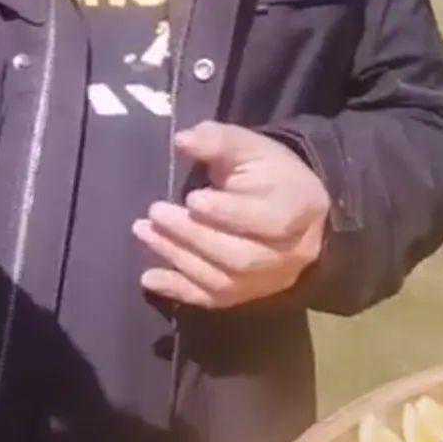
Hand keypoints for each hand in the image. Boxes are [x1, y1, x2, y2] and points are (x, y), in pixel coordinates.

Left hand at [132, 120, 330, 308]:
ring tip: (144, 231)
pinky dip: (178, 290)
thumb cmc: (270, 172)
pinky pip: (213, 300)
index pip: (269, 221)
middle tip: (156, 212)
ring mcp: (269, 281)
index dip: (229, 213)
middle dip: (193, 236)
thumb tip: (182, 141)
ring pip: (224, 281)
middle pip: (241, 256)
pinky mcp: (248, 296)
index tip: (192, 198)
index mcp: (299, 209)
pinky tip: (148, 277)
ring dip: (178, 257)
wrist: (294, 209)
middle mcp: (290, 254)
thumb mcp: (250, 147)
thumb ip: (218, 141)